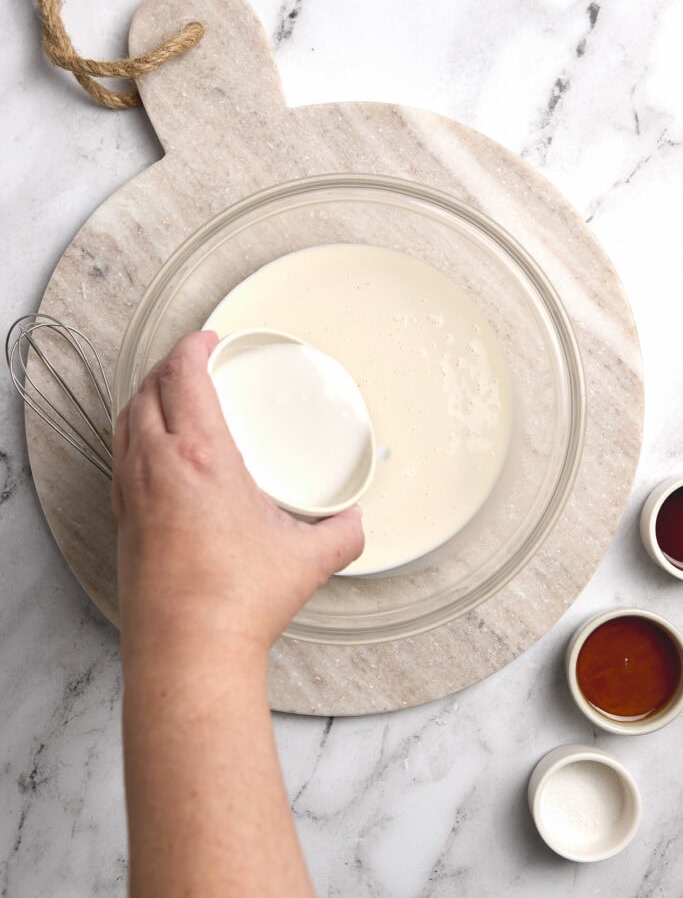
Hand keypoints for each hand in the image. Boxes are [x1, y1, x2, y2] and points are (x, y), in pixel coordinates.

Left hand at [112, 331, 363, 666]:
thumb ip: (341, 534)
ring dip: (146, 396)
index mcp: (199, 456)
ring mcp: (132, 492)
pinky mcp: (122, 519)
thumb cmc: (234, 602)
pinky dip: (134, 434)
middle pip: (147, 389)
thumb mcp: (305, 559)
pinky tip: (156, 451)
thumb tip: (354, 524)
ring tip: (172, 396)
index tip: (206, 340)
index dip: (192, 346)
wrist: (186, 650)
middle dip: (168, 365)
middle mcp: (156, 465)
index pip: (182, 375)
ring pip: (126, 420)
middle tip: (193, 362)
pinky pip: (120, 456)